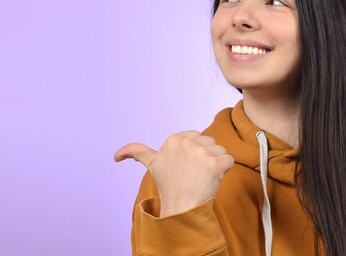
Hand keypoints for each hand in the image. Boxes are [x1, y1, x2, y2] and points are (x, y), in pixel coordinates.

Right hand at [114, 130, 233, 216]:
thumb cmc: (169, 187)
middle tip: (194, 174)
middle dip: (206, 157)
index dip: (195, 153)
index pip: (198, 137)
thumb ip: (136, 152)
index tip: (185, 167)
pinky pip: (229, 160)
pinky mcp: (214, 164)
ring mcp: (200, 153)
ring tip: (201, 178)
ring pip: (220, 151)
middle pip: (210, 142)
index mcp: (173, 138)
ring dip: (216, 164)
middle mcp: (186, 142)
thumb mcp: (152, 165)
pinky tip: (213, 179)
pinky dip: (225, 171)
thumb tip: (116, 156)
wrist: (181, 208)